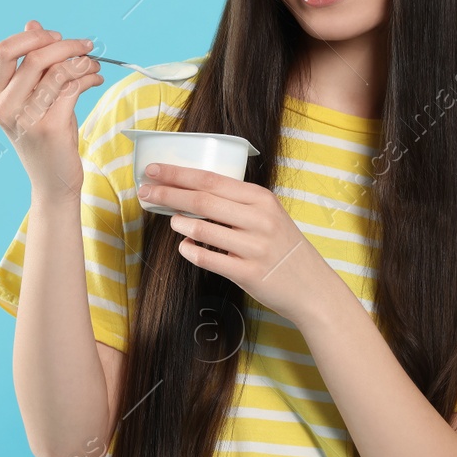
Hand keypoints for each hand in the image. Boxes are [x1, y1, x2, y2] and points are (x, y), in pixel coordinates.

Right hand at [0, 20, 102, 200]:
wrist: (53, 183)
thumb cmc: (45, 139)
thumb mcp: (33, 99)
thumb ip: (31, 64)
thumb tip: (33, 24)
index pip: (4, 51)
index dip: (32, 37)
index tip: (56, 37)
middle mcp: (6, 107)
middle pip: (35, 57)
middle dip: (66, 45)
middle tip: (86, 45)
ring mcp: (27, 118)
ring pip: (57, 71)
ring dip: (82, 62)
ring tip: (93, 65)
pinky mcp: (50, 128)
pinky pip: (72, 88)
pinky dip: (88, 78)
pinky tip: (95, 79)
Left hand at [136, 162, 342, 325]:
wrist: (312, 287)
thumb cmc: (283, 247)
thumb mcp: (268, 214)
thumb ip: (236, 202)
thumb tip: (191, 191)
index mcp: (261, 198)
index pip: (211, 179)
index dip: (177, 174)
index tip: (153, 169)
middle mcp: (259, 219)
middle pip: (202, 200)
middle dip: (167, 193)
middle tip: (144, 191)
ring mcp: (254, 248)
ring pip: (203, 229)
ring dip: (178, 222)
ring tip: (169, 219)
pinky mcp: (249, 274)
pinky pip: (209, 259)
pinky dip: (190, 251)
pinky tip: (184, 246)